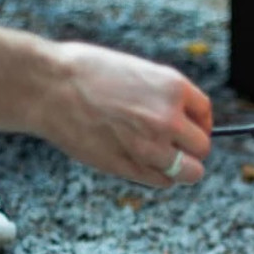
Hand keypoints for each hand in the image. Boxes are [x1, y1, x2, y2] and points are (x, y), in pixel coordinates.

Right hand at [41, 42, 212, 187]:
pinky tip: (144, 166)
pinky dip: (158, 177)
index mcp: (172, 87)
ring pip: (189, 172)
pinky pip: (162, 182)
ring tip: (162, 161)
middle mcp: (168, 118)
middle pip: (202, 147)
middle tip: (173, 146)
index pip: (205, 113)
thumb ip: (160, 95)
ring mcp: (150, 146)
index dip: (199, 123)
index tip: (189, 128)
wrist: (49, 87)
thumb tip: (179, 116)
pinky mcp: (130, 167)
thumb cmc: (84, 72)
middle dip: (190, 148)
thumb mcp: (134, 71)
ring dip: (180, 169)